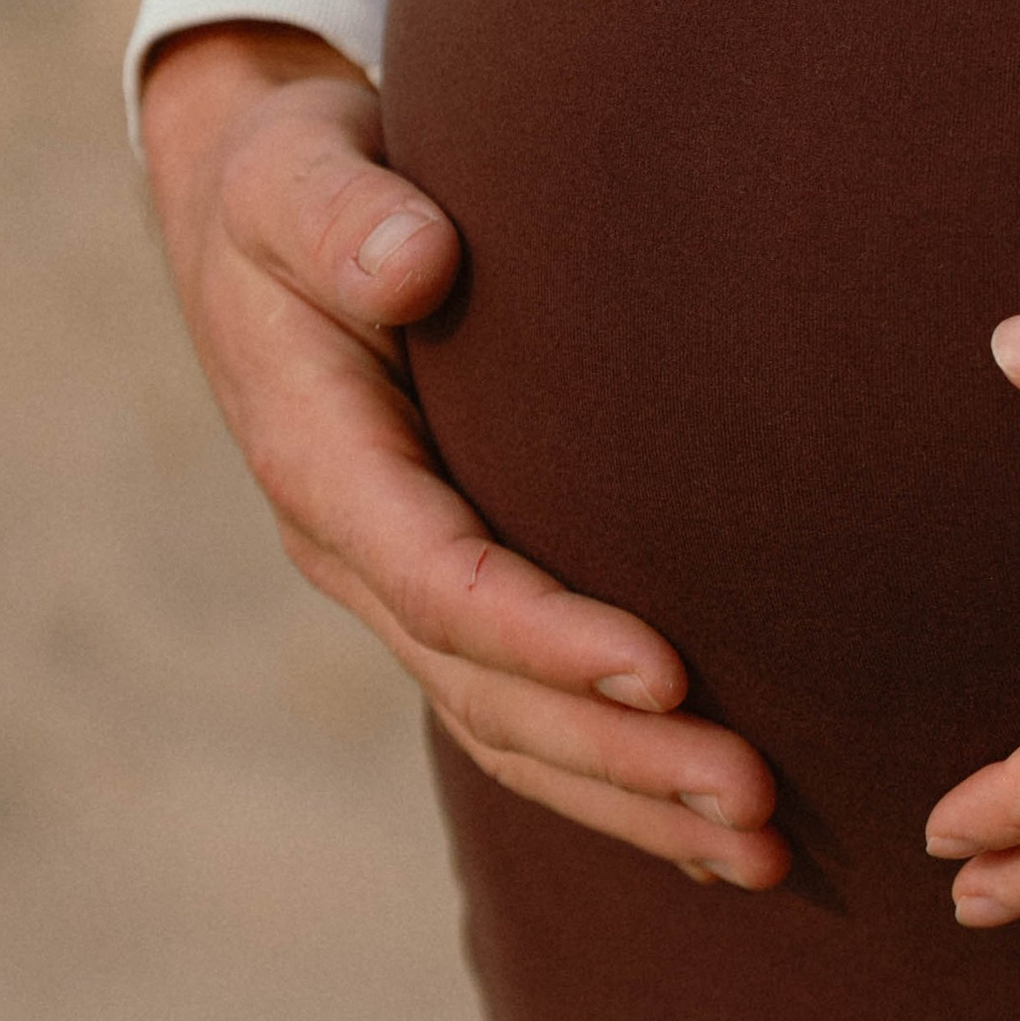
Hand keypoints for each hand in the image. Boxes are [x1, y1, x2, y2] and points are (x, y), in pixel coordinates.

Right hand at [141, 21, 786, 884]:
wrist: (258, 203)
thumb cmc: (293, 177)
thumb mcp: (295, 171)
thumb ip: (344, 217)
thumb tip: (413, 262)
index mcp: (319, 461)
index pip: (441, 580)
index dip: (548, 636)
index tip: (667, 671)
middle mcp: (354, 547)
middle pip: (489, 690)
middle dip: (618, 757)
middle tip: (755, 803)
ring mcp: (395, 581)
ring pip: (509, 727)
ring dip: (630, 796)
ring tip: (761, 849)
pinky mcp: (442, 586)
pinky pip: (520, 707)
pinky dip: (611, 775)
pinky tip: (709, 827)